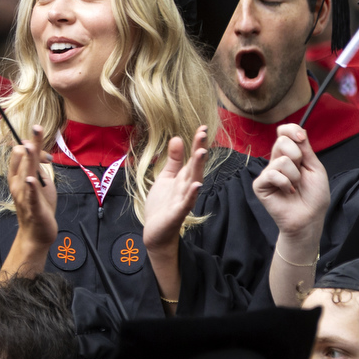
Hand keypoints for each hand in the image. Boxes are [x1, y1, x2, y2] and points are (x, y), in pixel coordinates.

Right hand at [0, 126, 59, 280]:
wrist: (36, 234)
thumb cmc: (39, 206)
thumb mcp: (41, 183)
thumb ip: (38, 167)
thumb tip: (40, 152)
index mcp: (18, 176)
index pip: (19, 152)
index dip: (33, 146)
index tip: (46, 154)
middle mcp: (18, 183)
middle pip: (22, 158)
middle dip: (31, 144)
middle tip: (38, 130)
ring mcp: (24, 195)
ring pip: (25, 173)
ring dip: (28, 159)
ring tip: (29, 146)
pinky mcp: (34, 206)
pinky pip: (31, 195)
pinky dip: (31, 187)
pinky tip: (31, 180)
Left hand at [142, 127, 208, 250]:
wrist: (155, 230)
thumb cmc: (163, 203)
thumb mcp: (166, 177)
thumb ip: (174, 160)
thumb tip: (177, 138)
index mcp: (184, 178)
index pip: (192, 158)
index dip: (197, 143)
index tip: (203, 128)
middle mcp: (187, 187)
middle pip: (195, 167)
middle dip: (199, 151)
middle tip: (203, 134)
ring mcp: (183, 200)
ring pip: (193, 182)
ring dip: (197, 168)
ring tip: (201, 153)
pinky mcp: (177, 213)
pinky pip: (186, 203)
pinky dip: (191, 195)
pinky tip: (196, 186)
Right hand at [254, 124, 328, 240]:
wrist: (310, 218)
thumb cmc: (314, 196)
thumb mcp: (315, 168)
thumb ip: (306, 149)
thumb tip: (300, 130)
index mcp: (290, 155)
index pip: (284, 132)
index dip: (292, 130)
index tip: (302, 138)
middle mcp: (277, 161)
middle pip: (281, 141)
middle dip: (297, 156)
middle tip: (301, 172)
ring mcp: (268, 173)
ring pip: (281, 160)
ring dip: (295, 176)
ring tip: (295, 187)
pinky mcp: (260, 185)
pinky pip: (272, 174)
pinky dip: (285, 183)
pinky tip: (288, 192)